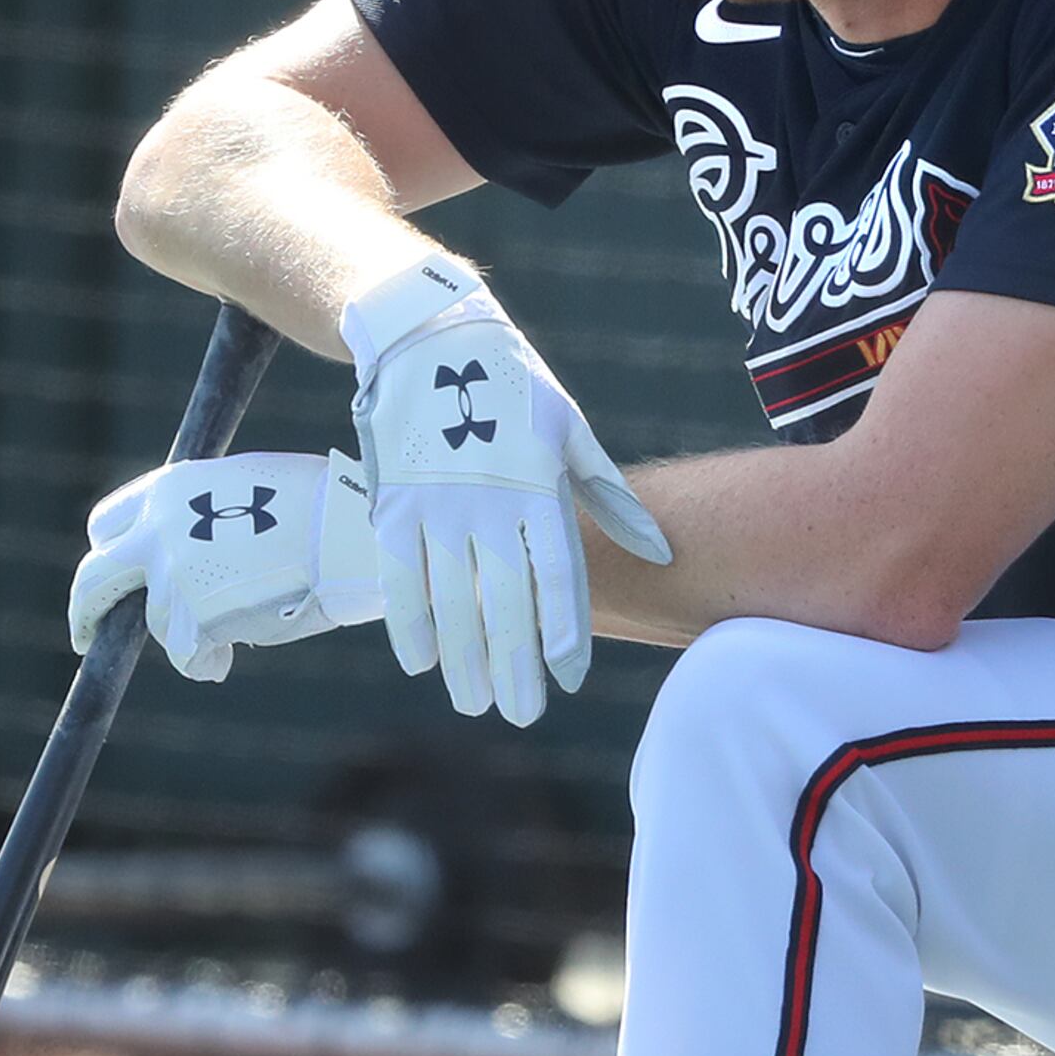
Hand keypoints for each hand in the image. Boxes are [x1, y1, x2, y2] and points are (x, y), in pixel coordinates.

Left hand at [67, 450, 384, 681]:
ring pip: (156, 623)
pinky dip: (203, 663)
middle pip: (93, 579)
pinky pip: (185, 657)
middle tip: (87, 633)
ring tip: (231, 633)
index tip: (116, 579)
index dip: (113, 555)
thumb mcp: (245, 485)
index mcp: (168, 490)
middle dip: (86, 610)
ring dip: (186, 635)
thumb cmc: (320, 508)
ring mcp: (172, 577)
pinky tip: (224, 662)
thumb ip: (204, 512)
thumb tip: (197, 547)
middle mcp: (157, 531)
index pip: (108, 525)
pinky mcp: (193, 619)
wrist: (348, 535)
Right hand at [341, 255, 671, 723]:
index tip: (568, 678)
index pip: (558, 575)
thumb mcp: (572, 433)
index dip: (563, 630)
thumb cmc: (515, 391)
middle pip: (506, 601)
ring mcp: (437, 507)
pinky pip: (400, 576)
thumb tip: (661, 551)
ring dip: (463, 658)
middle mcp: (490, 505)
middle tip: (521, 713)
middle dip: (513, 665)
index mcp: (540, 488)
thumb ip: (612, 498)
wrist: (431, 342)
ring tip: (473, 702)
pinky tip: (422, 662)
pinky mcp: (393, 504)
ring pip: (452, 600)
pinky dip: (409, 621)